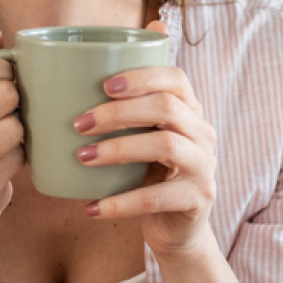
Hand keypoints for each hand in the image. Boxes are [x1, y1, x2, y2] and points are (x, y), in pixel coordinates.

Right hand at [0, 23, 23, 221]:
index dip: (5, 70)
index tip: (6, 79)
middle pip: (3, 96)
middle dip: (15, 101)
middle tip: (7, 111)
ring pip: (13, 128)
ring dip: (19, 130)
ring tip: (6, 135)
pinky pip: (18, 158)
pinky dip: (20, 156)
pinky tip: (6, 158)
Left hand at [76, 19, 217, 258]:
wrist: (176, 228)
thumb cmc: (152, 174)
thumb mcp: (144, 136)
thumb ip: (129, 104)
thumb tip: (105, 55)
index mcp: (190, 111)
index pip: (176, 79)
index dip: (141, 77)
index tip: (104, 85)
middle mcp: (203, 134)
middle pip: (167, 107)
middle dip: (119, 112)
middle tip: (79, 124)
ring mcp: (204, 167)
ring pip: (165, 145)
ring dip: (118, 148)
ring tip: (82, 157)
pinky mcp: (197, 200)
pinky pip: (156, 198)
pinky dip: (120, 203)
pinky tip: (91, 207)